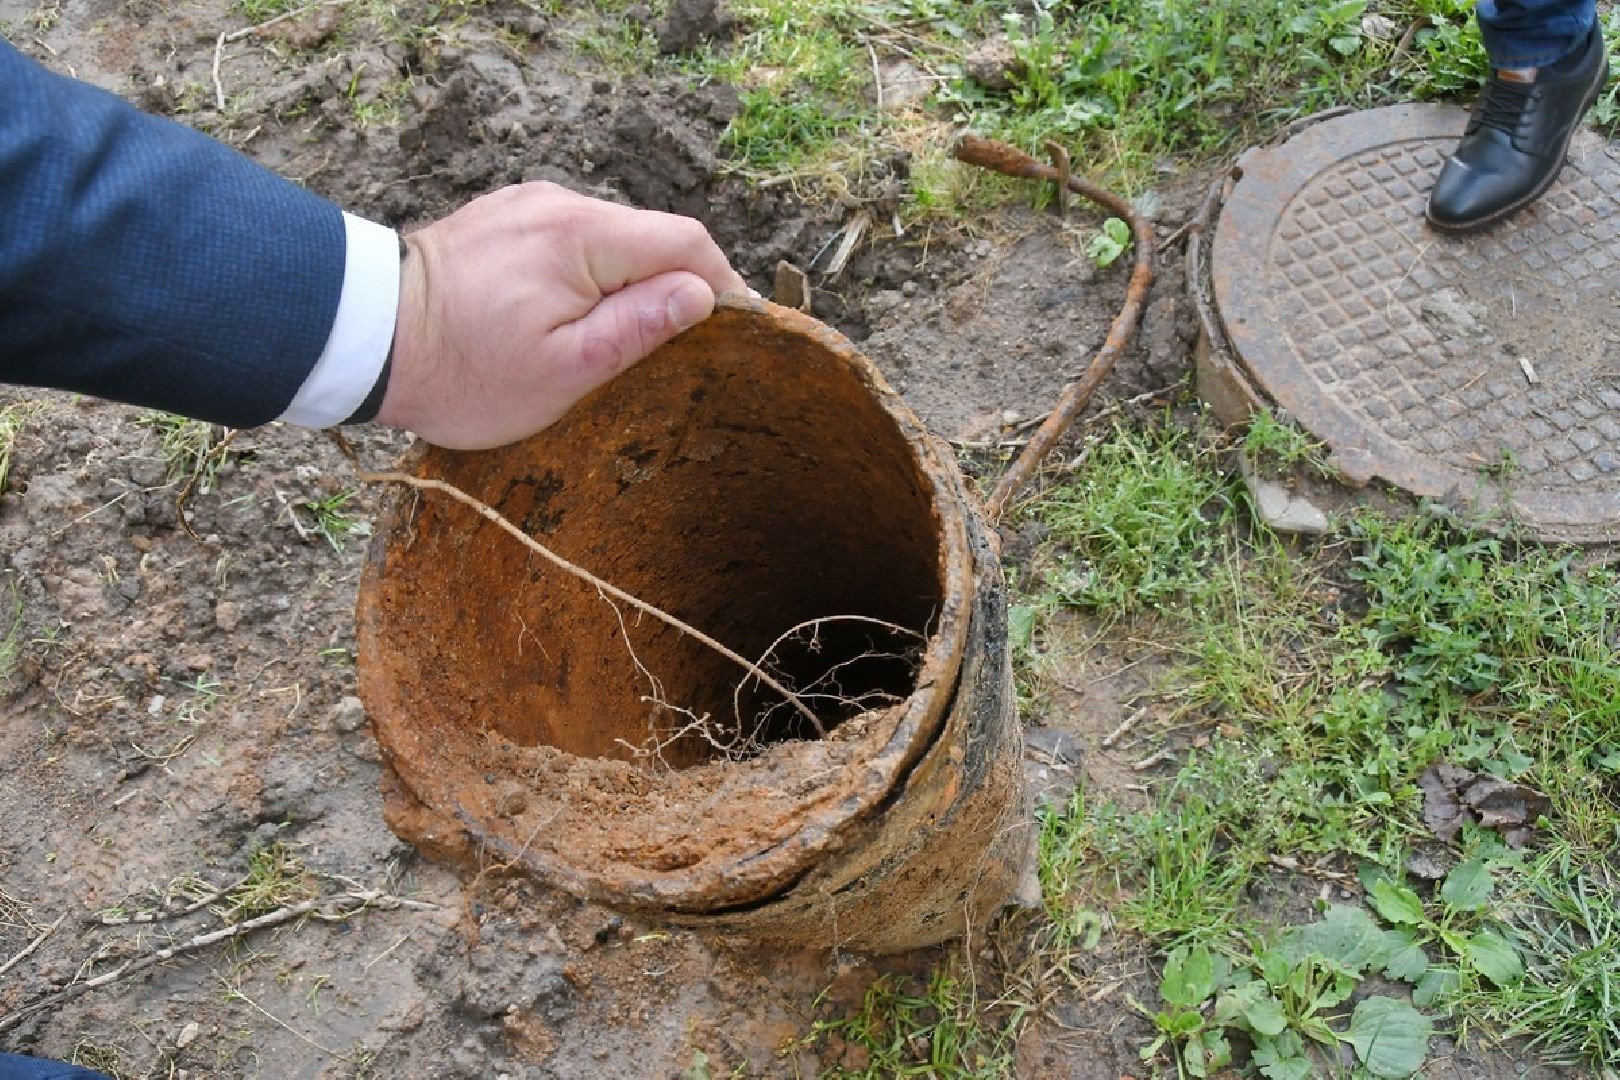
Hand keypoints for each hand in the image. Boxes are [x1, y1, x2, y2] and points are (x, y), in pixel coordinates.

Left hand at [377, 182, 746, 449]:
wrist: (362, 341)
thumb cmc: (462, 370)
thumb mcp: (564, 368)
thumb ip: (638, 326)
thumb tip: (700, 295)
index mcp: (581, 236)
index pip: (685, 241)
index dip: (720, 285)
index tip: (733, 331)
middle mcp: (557, 204)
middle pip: (648, 238)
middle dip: (672, 289)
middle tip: (676, 352)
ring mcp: (525, 207)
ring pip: (609, 242)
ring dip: (626, 285)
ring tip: (617, 343)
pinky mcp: (502, 220)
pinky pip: (568, 243)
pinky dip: (587, 277)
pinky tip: (571, 320)